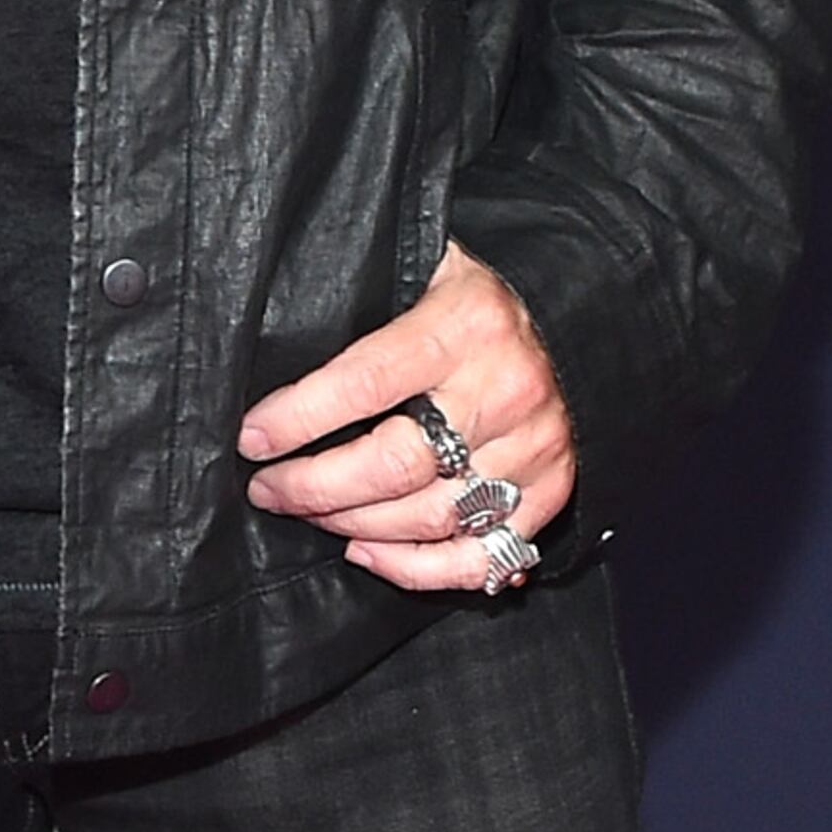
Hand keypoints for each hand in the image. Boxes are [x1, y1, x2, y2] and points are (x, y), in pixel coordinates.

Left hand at [236, 242, 574, 595]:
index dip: (298, 419)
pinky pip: (477, 556)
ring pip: (427, 517)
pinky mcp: (550, 491)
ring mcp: (533, 448)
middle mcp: (506, 389)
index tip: (252, 437)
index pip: (365, 382)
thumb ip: (372, 292)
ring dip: (352, 525)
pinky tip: (366, 550)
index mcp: (468, 324)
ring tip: (307, 512)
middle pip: (393, 465)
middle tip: (268, 487)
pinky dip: (415, 569)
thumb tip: (287, 324)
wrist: (580, 315)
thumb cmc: (481, 294)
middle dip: (313, 486)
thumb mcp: (430, 263)